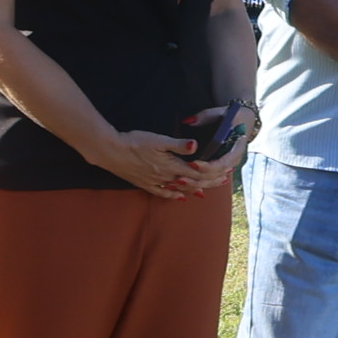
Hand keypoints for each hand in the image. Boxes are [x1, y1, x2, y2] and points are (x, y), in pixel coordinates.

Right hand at [90, 124, 216, 196]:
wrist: (111, 152)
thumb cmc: (134, 142)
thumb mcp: (158, 139)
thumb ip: (178, 144)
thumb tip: (195, 145)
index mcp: (172, 165)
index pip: (198, 173)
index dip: (213, 174)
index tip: (226, 173)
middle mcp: (166, 177)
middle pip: (192, 183)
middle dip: (209, 182)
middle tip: (223, 182)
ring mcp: (155, 182)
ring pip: (180, 189)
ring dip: (195, 189)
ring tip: (207, 191)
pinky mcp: (145, 184)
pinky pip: (163, 193)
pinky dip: (174, 196)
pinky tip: (180, 197)